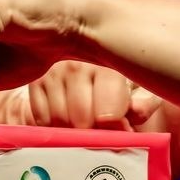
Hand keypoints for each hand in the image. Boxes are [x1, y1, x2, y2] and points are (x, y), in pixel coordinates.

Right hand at [19, 61, 139, 129]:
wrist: (90, 48)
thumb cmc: (120, 76)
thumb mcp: (140, 87)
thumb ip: (143, 104)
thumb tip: (134, 117)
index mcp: (107, 66)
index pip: (107, 116)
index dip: (116, 130)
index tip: (122, 128)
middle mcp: (76, 67)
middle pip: (81, 122)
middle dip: (94, 131)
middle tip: (102, 127)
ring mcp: (52, 74)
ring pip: (60, 122)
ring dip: (73, 129)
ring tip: (86, 119)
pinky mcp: (36, 82)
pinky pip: (42, 119)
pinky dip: (54, 125)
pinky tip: (68, 116)